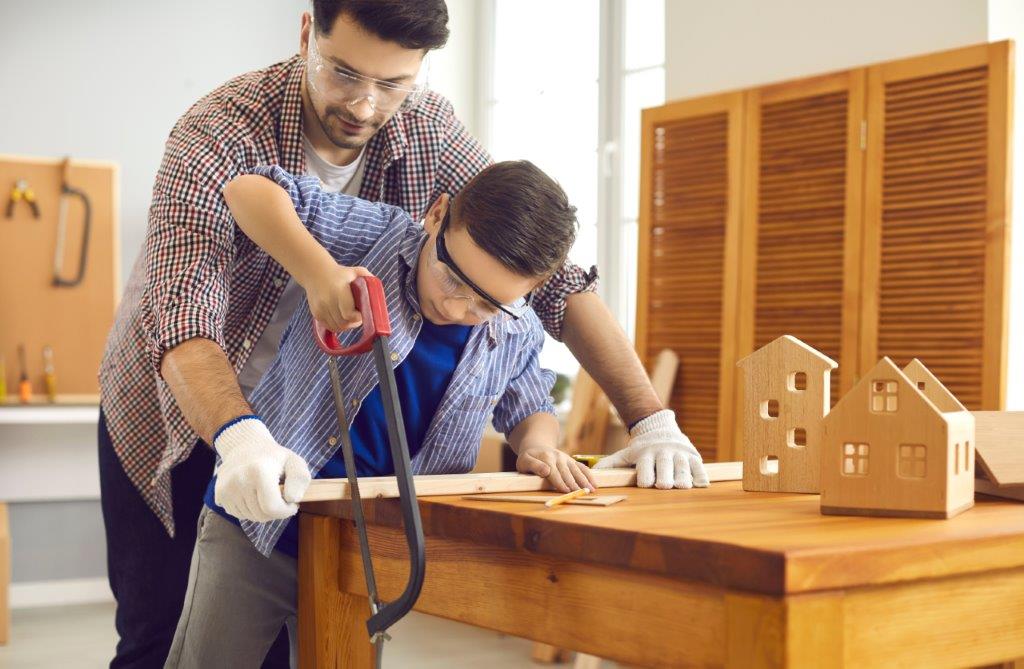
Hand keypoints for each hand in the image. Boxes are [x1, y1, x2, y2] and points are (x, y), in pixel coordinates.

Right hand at [213, 416, 311, 521]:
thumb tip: (293, 499)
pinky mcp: (219, 495)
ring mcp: (226, 489)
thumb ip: (300, 479)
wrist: (244, 446)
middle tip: (280, 497)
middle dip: (275, 511)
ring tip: (265, 493)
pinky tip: (252, 494)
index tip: (292, 503)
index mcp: (258, 471)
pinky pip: (239, 515)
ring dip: (262, 511)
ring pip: (250, 517)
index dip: (286, 511)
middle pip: (261, 516)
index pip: (272, 508)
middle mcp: (238, 480)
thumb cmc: (273, 457)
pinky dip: (249, 510)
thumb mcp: (294, 461)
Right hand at [305, 264, 372, 332]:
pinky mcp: (316, 313)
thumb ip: (369, 280)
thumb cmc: (340, 273)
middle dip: (354, 323)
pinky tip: (341, 318)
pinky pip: (329, 327)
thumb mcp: (356, 272)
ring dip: (346, 326)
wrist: (316, 272)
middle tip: (358, 316)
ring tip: (350, 317)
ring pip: (337, 327)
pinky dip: (337, 326)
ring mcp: (320, 308)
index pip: (349, 314)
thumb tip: (377, 293)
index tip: (362, 312)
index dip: (358, 317)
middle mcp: (327, 300)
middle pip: (344, 324)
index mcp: (339, 290)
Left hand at [516, 446, 598, 492]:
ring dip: (584, 480)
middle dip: (574, 483)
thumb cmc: (528, 458)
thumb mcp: (524, 461)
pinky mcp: (572, 461)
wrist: (536, 447)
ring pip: (577, 470)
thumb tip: (546, 471)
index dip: (559, 482)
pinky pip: (582, 468)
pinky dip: (589, 475)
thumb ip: (534, 466)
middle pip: (567, 473)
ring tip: (590, 490)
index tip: (566, 490)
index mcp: (546, 458)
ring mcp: (566, 458)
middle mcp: (558, 457)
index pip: (554, 472)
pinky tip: (594, 484)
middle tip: (580, 493)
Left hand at [593, 409, 708, 488]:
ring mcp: (679, 454)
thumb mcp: (626, 453)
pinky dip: (700, 476)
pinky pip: (698, 467)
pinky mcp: (693, 457)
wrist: (659, 429)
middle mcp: (663, 453)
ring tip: (681, 486)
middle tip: (663, 485)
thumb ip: (612, 463)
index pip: (646, 466)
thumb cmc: (641, 448)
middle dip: (664, 477)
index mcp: (646, 454)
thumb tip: (595, 472)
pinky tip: (700, 484)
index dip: (646, 476)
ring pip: (682, 467)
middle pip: (665, 466)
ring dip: (682, 478)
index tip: (646, 484)